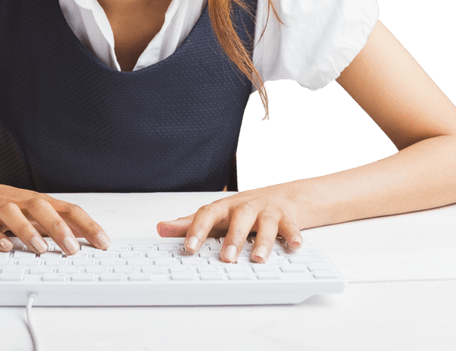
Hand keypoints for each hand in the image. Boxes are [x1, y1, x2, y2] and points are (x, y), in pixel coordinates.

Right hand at [0, 177, 109, 255]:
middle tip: (73, 249)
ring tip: (41, 249)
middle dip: (59, 229)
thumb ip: (57, 222)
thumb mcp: (34, 211)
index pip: (68, 210)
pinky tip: (6, 247)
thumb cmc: (5, 205)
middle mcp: (21, 203)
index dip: (87, 225)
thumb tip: (86, 236)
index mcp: (39, 202)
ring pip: (14, 216)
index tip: (103, 243)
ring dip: (28, 231)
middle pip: (42, 209)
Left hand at [156, 184, 305, 262]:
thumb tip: (160, 228)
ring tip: (258, 259)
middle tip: (226, 258)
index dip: (197, 230)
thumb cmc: (241, 211)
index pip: (208, 215)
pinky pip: (291, 227)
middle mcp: (246, 208)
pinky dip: (294, 236)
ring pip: (266, 225)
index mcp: (224, 208)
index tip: (189, 247)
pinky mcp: (287, 219)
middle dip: (233, 238)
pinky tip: (294, 246)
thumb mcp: (215, 216)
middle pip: (239, 219)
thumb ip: (189, 224)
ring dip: (263, 242)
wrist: (280, 196)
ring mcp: (267, 212)